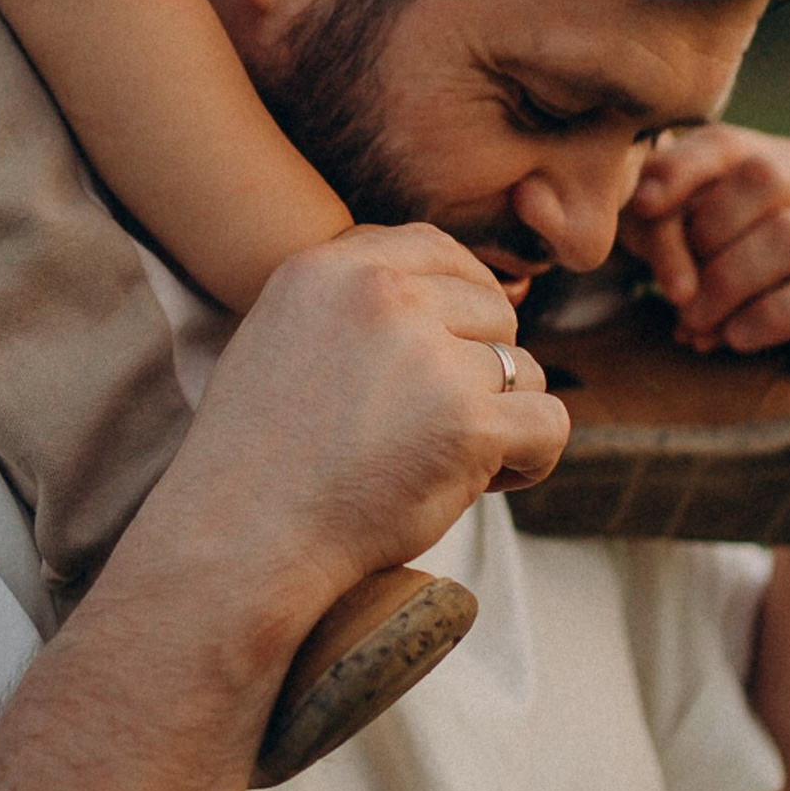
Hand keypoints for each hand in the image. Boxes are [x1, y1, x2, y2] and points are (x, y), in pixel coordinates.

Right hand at [125, 224, 568, 638]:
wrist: (241, 541)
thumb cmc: (260, 457)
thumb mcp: (281, 337)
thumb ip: (354, 303)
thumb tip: (456, 294)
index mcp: (328, 267)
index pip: (435, 249)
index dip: (460, 299)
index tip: (447, 353)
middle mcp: (381, 295)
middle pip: (491, 311)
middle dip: (479, 369)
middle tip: (433, 426)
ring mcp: (429, 356)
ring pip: (525, 369)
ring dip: (500, 418)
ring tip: (443, 461)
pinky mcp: (469, 422)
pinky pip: (549, 423)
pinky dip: (530, 460)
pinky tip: (482, 482)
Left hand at [622, 125, 789, 393]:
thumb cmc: (756, 296)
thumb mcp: (709, 256)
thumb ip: (674, 228)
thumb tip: (638, 214)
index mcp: (788, 163)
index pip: (729, 143)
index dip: (682, 168)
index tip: (641, 206)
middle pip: (763, 177)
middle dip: (705, 235)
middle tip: (675, 293)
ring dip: (728, 285)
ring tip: (696, 326)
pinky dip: (766, 317)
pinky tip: (737, 339)